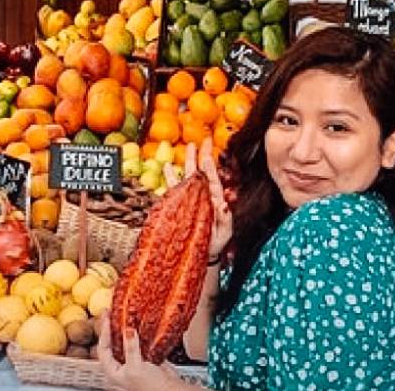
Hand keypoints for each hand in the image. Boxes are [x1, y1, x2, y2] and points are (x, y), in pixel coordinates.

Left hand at [97, 312, 184, 390]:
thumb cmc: (151, 388)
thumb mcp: (136, 367)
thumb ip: (131, 348)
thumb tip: (128, 330)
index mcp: (113, 371)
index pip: (103, 348)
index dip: (103, 332)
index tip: (106, 317)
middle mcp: (121, 366)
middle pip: (112, 343)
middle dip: (111, 327)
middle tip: (110, 312)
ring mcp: (132, 361)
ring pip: (124, 341)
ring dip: (124, 328)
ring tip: (123, 314)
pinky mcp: (144, 357)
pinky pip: (137, 342)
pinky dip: (137, 333)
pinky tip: (138, 323)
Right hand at [164, 137, 231, 258]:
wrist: (201, 253)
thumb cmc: (215, 242)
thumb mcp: (224, 232)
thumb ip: (225, 219)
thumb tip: (223, 204)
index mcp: (215, 200)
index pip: (213, 180)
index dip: (210, 168)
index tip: (208, 155)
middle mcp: (203, 196)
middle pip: (202, 173)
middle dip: (202, 156)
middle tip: (203, 141)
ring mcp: (191, 199)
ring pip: (189, 177)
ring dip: (188, 162)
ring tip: (188, 147)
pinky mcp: (180, 204)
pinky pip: (174, 189)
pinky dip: (171, 178)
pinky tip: (168, 166)